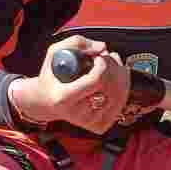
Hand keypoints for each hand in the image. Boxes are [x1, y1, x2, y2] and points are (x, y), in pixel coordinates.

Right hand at [10, 36, 130, 134]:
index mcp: (64, 98)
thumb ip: (76, 43)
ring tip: (112, 63)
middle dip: (113, 66)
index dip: (103, 64)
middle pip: (110, 87)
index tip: (97, 56)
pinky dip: (123, 87)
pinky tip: (115, 76)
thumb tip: (103, 47)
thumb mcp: (53, 54)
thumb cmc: (52, 76)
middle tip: (106, 56)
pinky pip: (120, 103)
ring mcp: (90, 122)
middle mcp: (78, 114)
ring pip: (120, 95)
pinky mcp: (100, 126)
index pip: (96, 80)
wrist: (47, 102)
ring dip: (120, 74)